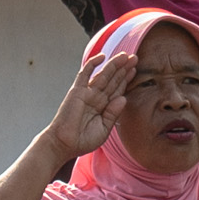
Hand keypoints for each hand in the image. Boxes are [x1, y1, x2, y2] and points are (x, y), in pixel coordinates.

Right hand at [37, 42, 134, 168]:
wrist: (63, 144)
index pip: (117, 90)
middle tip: (135, 57)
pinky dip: (92, 64)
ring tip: (126, 55)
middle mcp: (96, 98)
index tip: (135, 69)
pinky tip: (102, 56)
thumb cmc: (82, 140)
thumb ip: (113, 114)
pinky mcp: (77, 91)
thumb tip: (123, 98)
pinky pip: (85, 74)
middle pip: (112, 80)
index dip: (126, 80)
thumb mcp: (103, 129)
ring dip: (114, 64)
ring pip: (103, 75)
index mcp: (103, 107)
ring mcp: (87, 93)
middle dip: (123, 69)